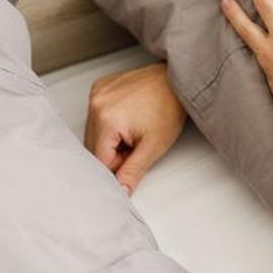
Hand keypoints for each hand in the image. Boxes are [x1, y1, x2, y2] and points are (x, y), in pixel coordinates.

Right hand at [85, 62, 186, 194]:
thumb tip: (120, 191)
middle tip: (138, 141)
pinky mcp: (100, 88)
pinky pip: (98, 115)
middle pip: (95, 146)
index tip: (134, 158)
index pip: (99, 160)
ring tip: (136, 126)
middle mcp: (95, 104)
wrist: (177, 81)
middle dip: (115, 152)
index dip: (118, 165)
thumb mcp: (154, 146)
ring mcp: (96, 93)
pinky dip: (110, 122)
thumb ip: (132, 171)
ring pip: (95, 132)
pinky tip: (130, 115)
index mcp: (105, 120)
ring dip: (112, 138)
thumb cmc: (170, 107)